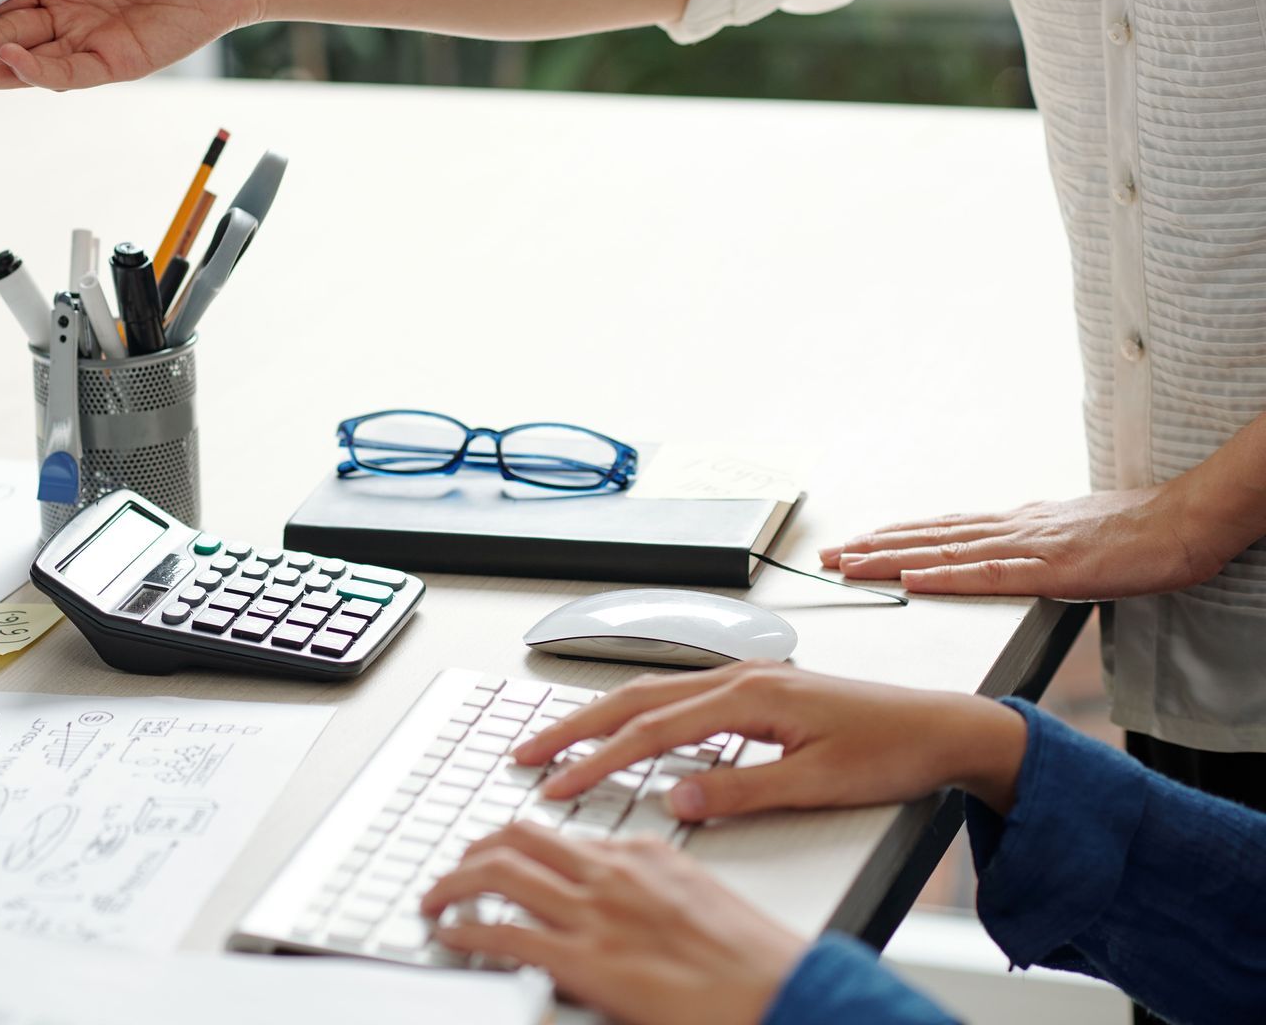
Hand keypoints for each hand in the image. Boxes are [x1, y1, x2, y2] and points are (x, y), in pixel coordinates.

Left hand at [419, 824, 801, 1024]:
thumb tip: (618, 902)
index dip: (520, 843)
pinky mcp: (586, 961)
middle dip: (475, 849)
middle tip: (456, 867)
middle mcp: (612, 872)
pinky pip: (503, 934)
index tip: (501, 853)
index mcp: (643, 853)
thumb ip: (651, 889)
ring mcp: (596, 914)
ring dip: (454, 882)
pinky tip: (451, 935)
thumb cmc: (754, 959)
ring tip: (437, 897)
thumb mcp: (698, 900)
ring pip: (498, 873)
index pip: (562, 835)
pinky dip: (465, 930)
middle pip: (518, 837)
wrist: (785, 992)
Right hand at [512, 662, 1027, 816]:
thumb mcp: (817, 783)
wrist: (945, 726)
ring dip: (603, 716)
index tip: (558, 782)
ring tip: (559, 739)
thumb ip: (741, 789)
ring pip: (654, 692)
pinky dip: (640, 713)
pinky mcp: (759, 690)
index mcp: (750, 694)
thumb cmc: (893, 751)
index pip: (652, 729)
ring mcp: (748, 678)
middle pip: (636, 697)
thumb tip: (676, 796)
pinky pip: (681, 697)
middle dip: (576, 725)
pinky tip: (630, 730)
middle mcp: (741, 676)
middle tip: (527, 751)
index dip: (598, 758)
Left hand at [817, 478, 1251, 597]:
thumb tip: (999, 555)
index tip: (852, 546)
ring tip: (849, 565)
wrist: (1185, 522)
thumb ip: (1031, 550)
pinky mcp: (1054, 568)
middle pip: (929, 538)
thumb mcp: (1069, 540)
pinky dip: (948, 577)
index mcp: (1014, 526)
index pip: (939, 532)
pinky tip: (915, 579)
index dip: (892, 538)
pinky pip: (991, 574)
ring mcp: (1030, 546)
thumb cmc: (1136, 535)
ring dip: (893, 558)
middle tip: (827, 557)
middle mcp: (1011, 529)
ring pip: (946, 552)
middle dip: (873, 547)